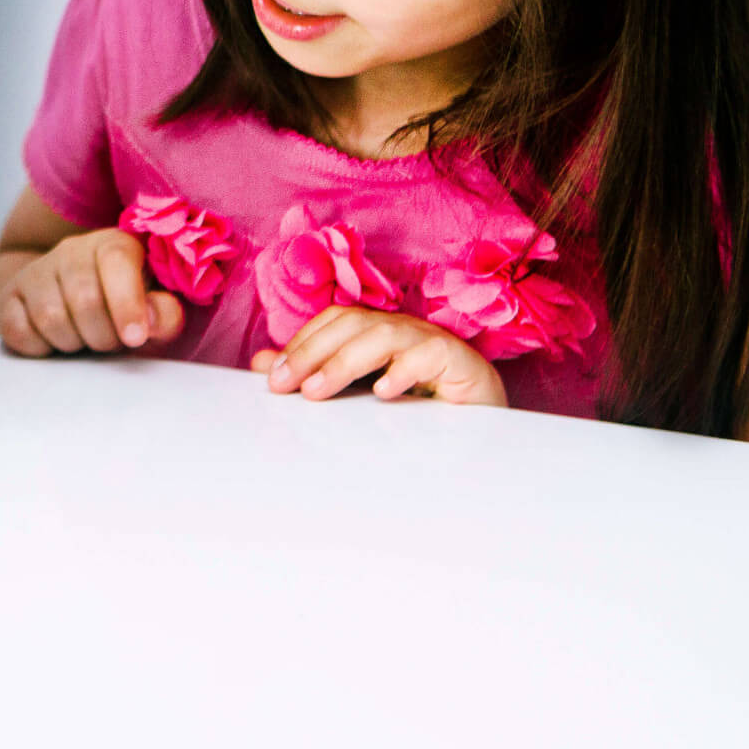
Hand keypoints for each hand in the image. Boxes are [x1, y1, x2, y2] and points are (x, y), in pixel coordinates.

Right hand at [0, 228, 184, 356]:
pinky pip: (19, 330)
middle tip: (111, 342)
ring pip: (50, 318)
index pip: (116, 261)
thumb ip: (164, 314)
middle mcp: (71, 251)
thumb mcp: (152, 311)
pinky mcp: (8, 298)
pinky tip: (53, 342)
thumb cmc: (120, 311)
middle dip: (103, 336)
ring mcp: (36, 273)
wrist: (69, 306)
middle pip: (84, 299)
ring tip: (84, 340)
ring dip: (73, 343)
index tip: (135, 338)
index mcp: (113, 245)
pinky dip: (40, 348)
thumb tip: (151, 320)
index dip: (127, 303)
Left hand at [251, 307, 506, 406]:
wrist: (488, 427)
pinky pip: (430, 355)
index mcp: (380, 331)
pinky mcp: (463, 362)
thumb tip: (261, 365)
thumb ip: (314, 375)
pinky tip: (383, 393)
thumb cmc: (420, 407)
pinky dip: (403, 371)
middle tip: (284, 386)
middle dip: (312, 352)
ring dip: (344, 362)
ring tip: (317, 391)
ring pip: (383, 335)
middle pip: (352, 324)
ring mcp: (434, 342)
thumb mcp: (359, 392)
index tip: (272, 378)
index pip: (334, 321)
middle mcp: (404, 329)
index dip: (301, 343)